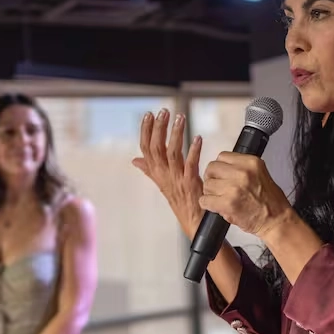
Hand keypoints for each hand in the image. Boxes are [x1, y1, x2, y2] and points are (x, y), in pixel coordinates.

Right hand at [132, 109, 203, 238]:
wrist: (193, 222)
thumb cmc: (180, 201)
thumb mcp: (163, 183)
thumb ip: (149, 170)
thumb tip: (135, 160)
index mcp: (156, 173)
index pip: (145, 148)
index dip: (146, 131)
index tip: (148, 114)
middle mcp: (164, 175)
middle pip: (156, 148)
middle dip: (158, 128)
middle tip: (164, 112)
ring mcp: (176, 180)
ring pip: (171, 153)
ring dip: (175, 134)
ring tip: (180, 118)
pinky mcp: (191, 184)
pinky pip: (190, 165)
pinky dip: (194, 150)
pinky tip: (198, 138)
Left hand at [200, 152, 293, 237]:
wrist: (276, 220)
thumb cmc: (270, 201)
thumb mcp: (260, 173)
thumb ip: (242, 167)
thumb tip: (223, 166)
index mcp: (251, 163)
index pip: (222, 156)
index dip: (220, 167)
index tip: (221, 174)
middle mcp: (242, 173)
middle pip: (212, 168)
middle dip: (212, 177)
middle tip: (217, 186)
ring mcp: (234, 188)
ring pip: (207, 184)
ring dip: (210, 192)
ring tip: (219, 198)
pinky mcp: (227, 204)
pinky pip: (205, 200)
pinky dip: (207, 204)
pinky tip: (214, 205)